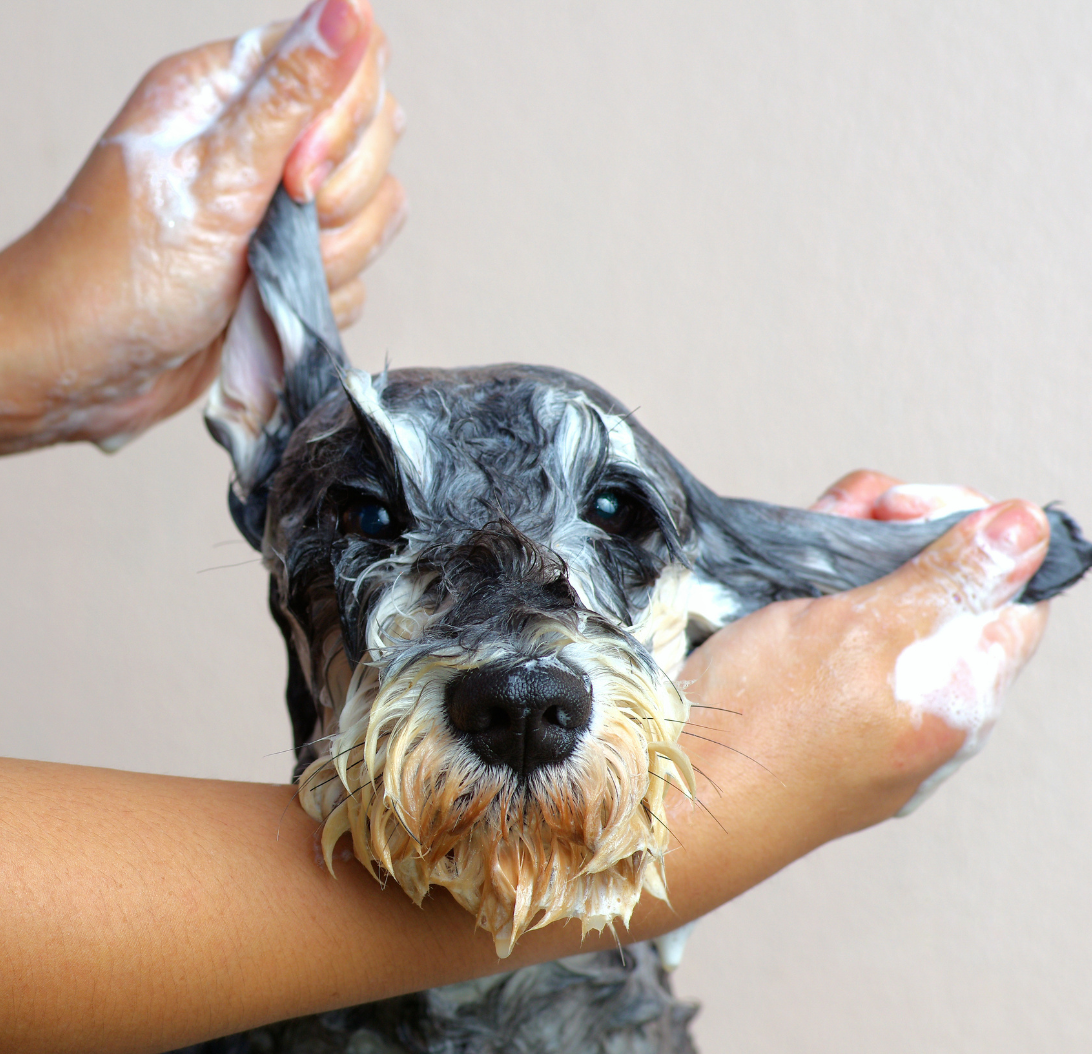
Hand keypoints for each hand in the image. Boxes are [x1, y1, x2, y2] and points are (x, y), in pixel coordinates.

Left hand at [0, 0, 405, 452]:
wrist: (91, 370)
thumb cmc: (120, 274)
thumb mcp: (213, 178)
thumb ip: (293, 96)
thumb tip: (351, 8)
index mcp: (232, 93)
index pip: (346, 64)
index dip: (342, 124)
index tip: (293, 175)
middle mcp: (264, 145)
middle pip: (373, 144)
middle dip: (337, 201)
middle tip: (270, 226)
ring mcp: (282, 210)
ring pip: (374, 214)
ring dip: (330, 258)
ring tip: (261, 274)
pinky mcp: (293, 266)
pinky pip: (357, 275)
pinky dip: (319, 298)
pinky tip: (266, 304)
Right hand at [667, 489, 1048, 909]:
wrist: (668, 791)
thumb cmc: (763, 732)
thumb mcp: (866, 633)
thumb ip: (952, 581)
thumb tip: (1031, 530)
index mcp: (960, 698)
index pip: (1010, 595)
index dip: (972, 533)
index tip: (907, 510)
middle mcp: (921, 705)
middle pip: (942, 593)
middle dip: (902, 533)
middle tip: (859, 514)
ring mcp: (864, 705)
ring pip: (884, 605)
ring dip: (856, 552)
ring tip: (817, 529)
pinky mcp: (811, 700)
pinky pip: (837, 633)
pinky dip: (819, 584)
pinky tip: (791, 559)